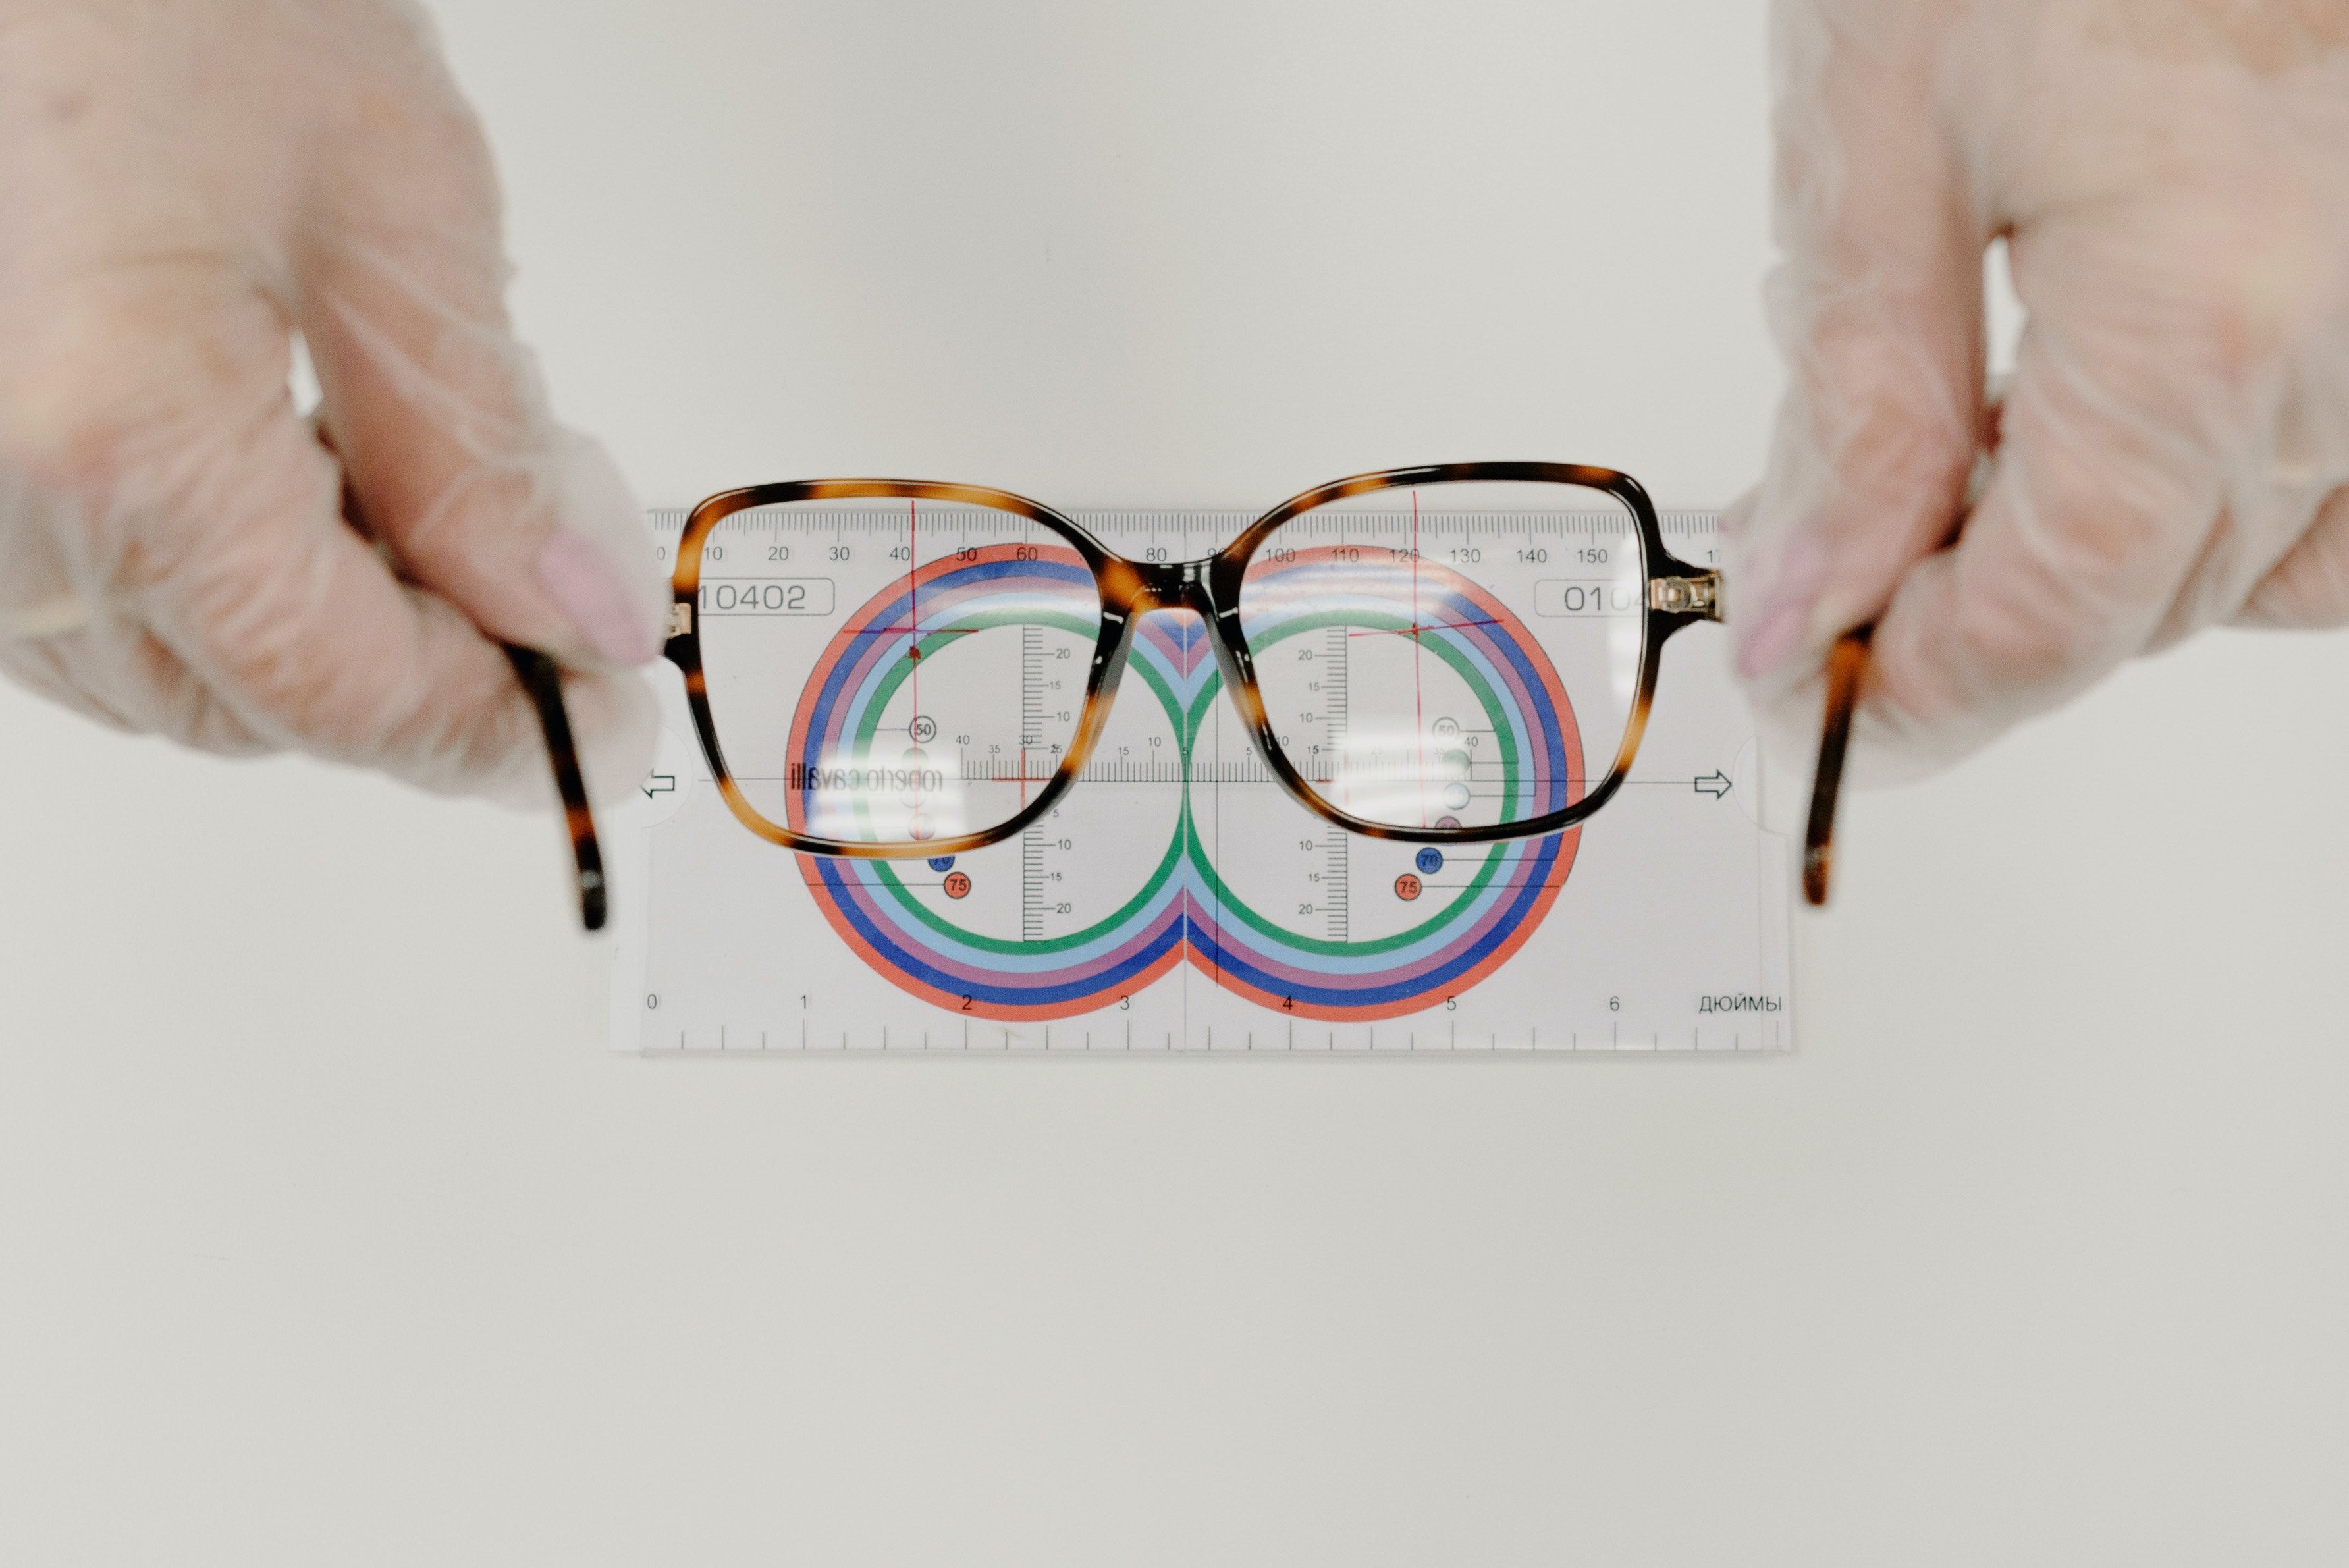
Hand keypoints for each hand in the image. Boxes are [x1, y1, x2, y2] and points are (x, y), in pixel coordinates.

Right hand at [0, 0, 665, 805]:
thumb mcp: (391, 203)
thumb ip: (480, 448)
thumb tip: (575, 617)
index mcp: (115, 443)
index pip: (341, 692)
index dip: (493, 723)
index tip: (601, 707)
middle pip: (251, 705)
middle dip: (412, 671)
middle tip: (536, 580)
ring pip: (163, 674)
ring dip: (309, 629)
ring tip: (395, 479)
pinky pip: (77, 601)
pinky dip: (207, 576)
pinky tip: (278, 460)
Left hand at [1727, 0, 2348, 779]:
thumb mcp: (1883, 135)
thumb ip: (1857, 409)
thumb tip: (1802, 614)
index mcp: (2209, 323)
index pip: (2048, 626)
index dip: (1910, 691)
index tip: (1807, 688)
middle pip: (2138, 607)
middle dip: (1962, 609)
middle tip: (1828, 543)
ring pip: (2249, 568)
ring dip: (2087, 556)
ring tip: (1968, 437)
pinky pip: (2344, 493)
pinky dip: (2219, 497)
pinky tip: (2113, 415)